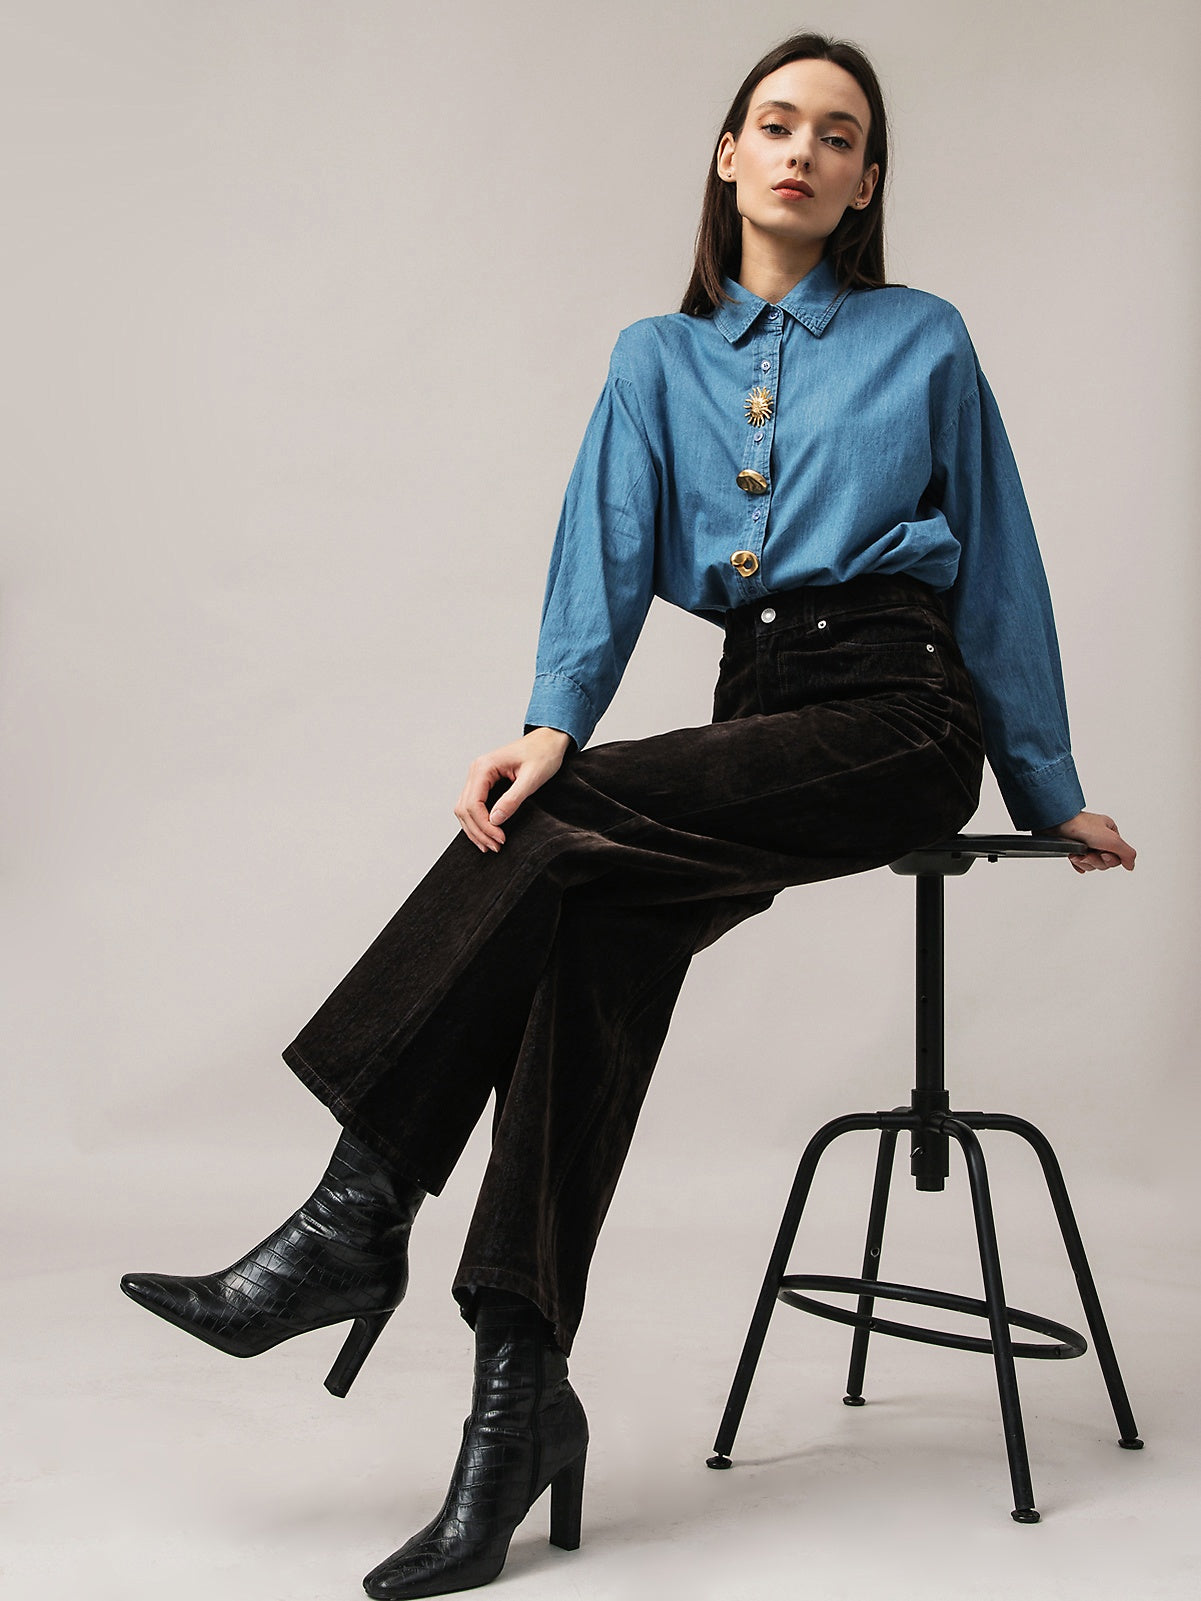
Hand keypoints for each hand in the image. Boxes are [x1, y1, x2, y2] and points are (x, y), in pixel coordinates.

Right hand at [454, 727, 572, 852]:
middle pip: (464, 809)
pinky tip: (487, 833)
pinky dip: (477, 821)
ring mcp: (478, 776)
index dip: (484, 826)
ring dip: (475, 829)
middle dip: (478, 831)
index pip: (473, 804)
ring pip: (464, 809)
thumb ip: (513, 799)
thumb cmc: (543, 754)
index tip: (501, 839)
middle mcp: (476, 771)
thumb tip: (495, 820)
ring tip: (490, 845)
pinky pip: (472, 805)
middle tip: (495, 847)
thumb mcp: (532, 778)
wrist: (549, 740)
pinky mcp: (484, 782)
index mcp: (484, 767)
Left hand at [1039, 810, 1135, 873]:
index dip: (1110, 859)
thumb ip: (1127, 853)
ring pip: (1091, 863)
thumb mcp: (1112, 839)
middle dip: (1096, 861)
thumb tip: (1131, 866)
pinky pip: (1079, 863)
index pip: (1118, 855)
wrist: (1055, 824)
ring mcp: (1085, 843)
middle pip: (1104, 861)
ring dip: (1084, 861)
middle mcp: (1098, 837)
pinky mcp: (1072, 848)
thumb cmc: (1082, 826)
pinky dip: (1077, 863)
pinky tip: (1073, 857)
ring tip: (1078, 854)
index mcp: (1110, 831)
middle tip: (1088, 854)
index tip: (1103, 853)